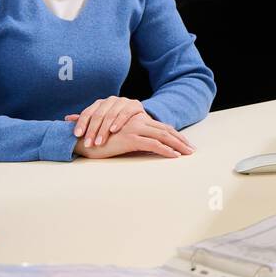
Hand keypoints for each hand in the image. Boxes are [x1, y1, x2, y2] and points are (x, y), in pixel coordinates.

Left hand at [67, 96, 154, 148]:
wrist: (142, 122)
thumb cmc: (119, 125)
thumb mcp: (101, 123)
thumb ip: (86, 120)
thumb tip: (66, 119)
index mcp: (100, 103)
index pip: (88, 113)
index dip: (81, 124)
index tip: (77, 135)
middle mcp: (110, 100)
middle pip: (98, 115)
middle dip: (92, 131)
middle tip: (88, 143)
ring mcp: (123, 101)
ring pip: (110, 115)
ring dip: (104, 129)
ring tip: (99, 142)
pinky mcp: (135, 105)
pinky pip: (125, 113)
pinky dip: (119, 121)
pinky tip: (113, 130)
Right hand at [68, 110, 194, 158]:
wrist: (83, 139)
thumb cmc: (101, 141)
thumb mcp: (121, 138)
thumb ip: (134, 139)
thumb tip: (149, 148)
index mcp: (137, 120)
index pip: (161, 127)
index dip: (175, 135)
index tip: (186, 144)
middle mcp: (138, 121)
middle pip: (166, 130)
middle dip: (181, 140)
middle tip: (192, 150)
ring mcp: (134, 128)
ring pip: (163, 136)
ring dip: (178, 145)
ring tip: (188, 154)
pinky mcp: (130, 138)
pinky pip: (153, 144)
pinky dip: (166, 150)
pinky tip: (174, 156)